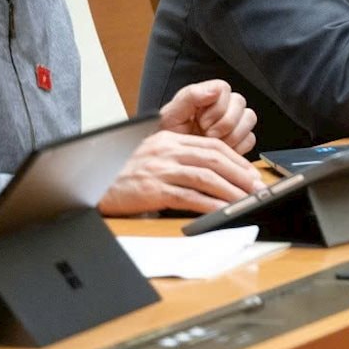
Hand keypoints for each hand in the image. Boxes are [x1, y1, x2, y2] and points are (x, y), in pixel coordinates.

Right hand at [97, 130, 262, 215]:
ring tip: (245, 201)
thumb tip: (212, 174)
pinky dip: (209, 204)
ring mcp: (159, 169)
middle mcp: (165, 150)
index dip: (235, 160)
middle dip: (239, 174)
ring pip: (205, 177)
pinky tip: (221, 210)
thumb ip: (178, 158)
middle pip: (213, 159)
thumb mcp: (153, 157)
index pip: (211, 145)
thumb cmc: (123, 174)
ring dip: (230, 190)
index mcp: (168, 138)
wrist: (93, 184)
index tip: (250, 174)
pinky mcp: (154, 189)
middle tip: (256, 188)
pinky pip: (189, 196)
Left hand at [156, 79, 256, 154]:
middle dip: (224, 122)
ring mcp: (234, 122)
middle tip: (208, 134)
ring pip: (249, 118)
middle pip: (239, 102)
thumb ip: (191, 96)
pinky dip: (238, 146)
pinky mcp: (241, 139)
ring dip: (232, 134)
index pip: (224, 88)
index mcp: (206, 96)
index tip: (202, 122)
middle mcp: (222, 106)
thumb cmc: (169, 138)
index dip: (216, 106)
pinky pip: (250, 138)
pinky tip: (222, 151)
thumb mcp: (172, 115)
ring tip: (215, 143)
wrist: (174, 163)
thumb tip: (214, 88)